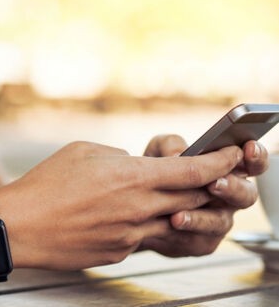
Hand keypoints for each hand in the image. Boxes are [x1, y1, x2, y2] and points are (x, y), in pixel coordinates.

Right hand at [0, 141, 243, 269]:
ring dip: (177, 209)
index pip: (195, 172)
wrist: (19, 226)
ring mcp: (132, 235)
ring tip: (162, 198)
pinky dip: (143, 225)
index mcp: (132, 177)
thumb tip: (134, 164)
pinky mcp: (119, 253)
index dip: (222, 163)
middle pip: (194, 198)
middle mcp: (139, 208)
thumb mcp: (83, 151)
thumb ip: (118, 157)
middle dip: (207, 186)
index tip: (233, 155)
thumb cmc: (44, 186)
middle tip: (210, 176)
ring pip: (173, 222)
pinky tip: (121, 216)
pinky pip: (143, 237)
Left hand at [139, 135, 268, 256]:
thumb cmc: (154, 171)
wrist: (132, 206)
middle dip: (233, 188)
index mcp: (227, 171)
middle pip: (246, 195)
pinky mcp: (200, 242)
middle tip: (214, 182)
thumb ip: (171, 145)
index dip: (256, 156)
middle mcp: (228, 198)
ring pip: (220, 221)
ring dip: (202, 217)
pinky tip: (171, 223)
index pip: (252, 164)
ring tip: (180, 213)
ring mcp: (217, 221)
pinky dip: (184, 232)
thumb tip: (178, 154)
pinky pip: (198, 240)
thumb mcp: (159, 150)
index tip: (248, 148)